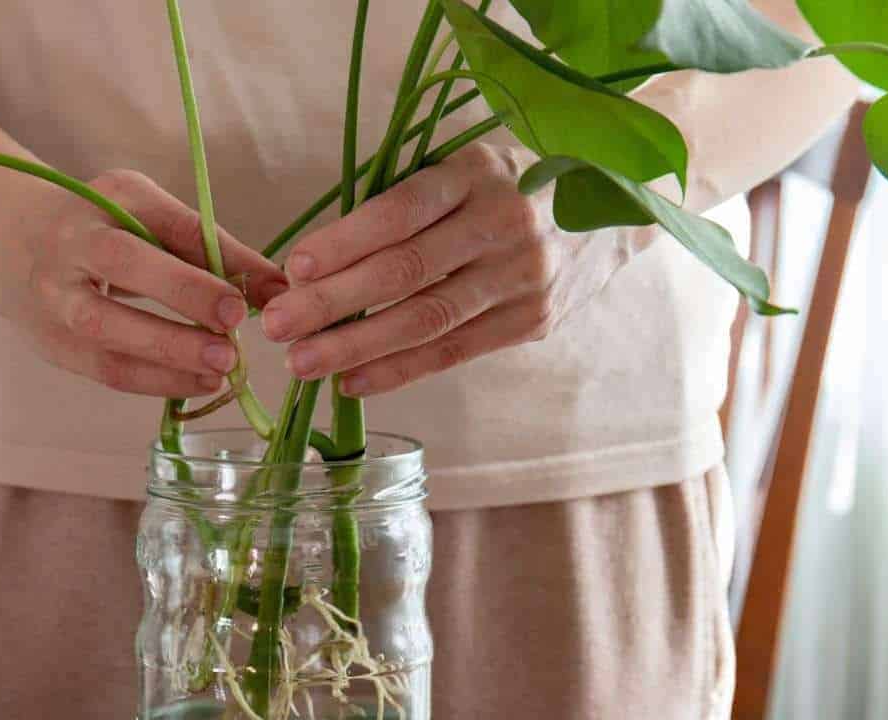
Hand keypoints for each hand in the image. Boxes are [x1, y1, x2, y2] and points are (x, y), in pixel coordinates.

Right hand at [12, 169, 285, 396]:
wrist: (13, 245)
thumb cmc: (106, 230)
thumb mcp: (153, 220)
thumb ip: (212, 251)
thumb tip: (279, 290)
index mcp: (111, 198)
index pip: (170, 223)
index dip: (219, 258)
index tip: (261, 293)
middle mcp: (75, 241)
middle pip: (124, 264)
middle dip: (183, 295)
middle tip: (232, 330)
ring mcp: (55, 295)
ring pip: (107, 328)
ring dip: (169, 354)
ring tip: (222, 369)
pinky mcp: (52, 344)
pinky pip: (104, 369)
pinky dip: (155, 382)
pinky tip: (196, 383)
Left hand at [260, 144, 572, 396]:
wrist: (609, 214)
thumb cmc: (503, 188)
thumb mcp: (463, 169)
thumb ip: (402, 205)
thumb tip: (313, 263)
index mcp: (477, 172)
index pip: (402, 210)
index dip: (346, 240)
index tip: (294, 268)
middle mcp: (504, 223)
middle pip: (407, 271)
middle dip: (333, 302)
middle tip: (278, 326)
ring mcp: (522, 277)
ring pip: (427, 320)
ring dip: (357, 346)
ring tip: (303, 363)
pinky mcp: (531, 321)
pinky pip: (452, 352)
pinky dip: (398, 371)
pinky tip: (351, 383)